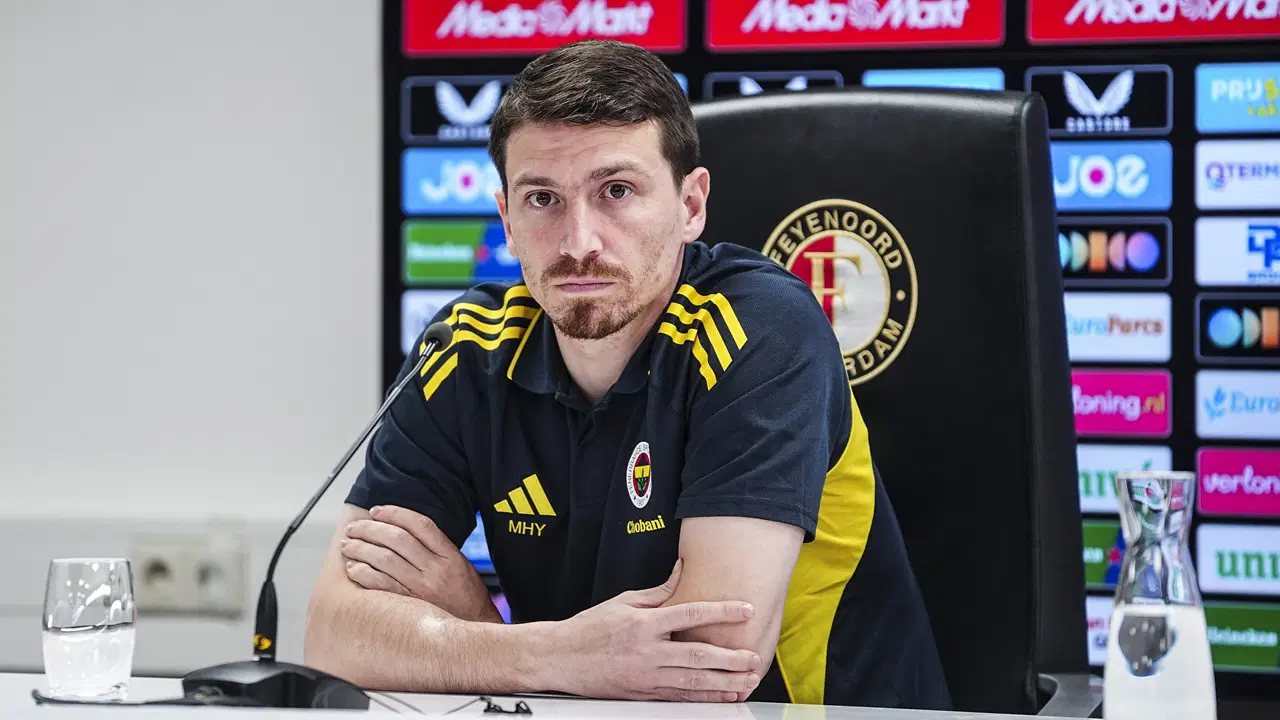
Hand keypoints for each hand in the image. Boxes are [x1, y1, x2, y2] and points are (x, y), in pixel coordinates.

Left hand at [340, 505, 499, 622]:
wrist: (474, 626)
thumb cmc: (465, 595)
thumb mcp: (460, 564)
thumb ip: (437, 547)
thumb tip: (403, 529)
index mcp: (449, 555)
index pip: (420, 524)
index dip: (395, 513)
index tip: (376, 510)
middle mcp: (435, 569)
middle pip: (397, 539)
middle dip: (370, 529)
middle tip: (354, 527)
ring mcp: (421, 588)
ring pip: (385, 559)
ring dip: (361, 549)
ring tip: (348, 545)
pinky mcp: (409, 605)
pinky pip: (380, 585)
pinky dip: (363, 573)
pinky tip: (353, 568)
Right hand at [548, 559, 762, 702]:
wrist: (560, 659)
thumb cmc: (590, 629)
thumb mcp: (623, 602)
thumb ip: (659, 592)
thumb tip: (682, 570)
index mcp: (644, 625)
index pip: (690, 614)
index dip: (721, 611)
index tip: (745, 610)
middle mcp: (647, 652)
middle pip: (698, 656)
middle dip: (731, 658)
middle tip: (755, 658)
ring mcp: (646, 677)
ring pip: (693, 683)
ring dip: (724, 682)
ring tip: (747, 680)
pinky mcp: (643, 695)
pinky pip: (679, 698)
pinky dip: (704, 699)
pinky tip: (722, 697)